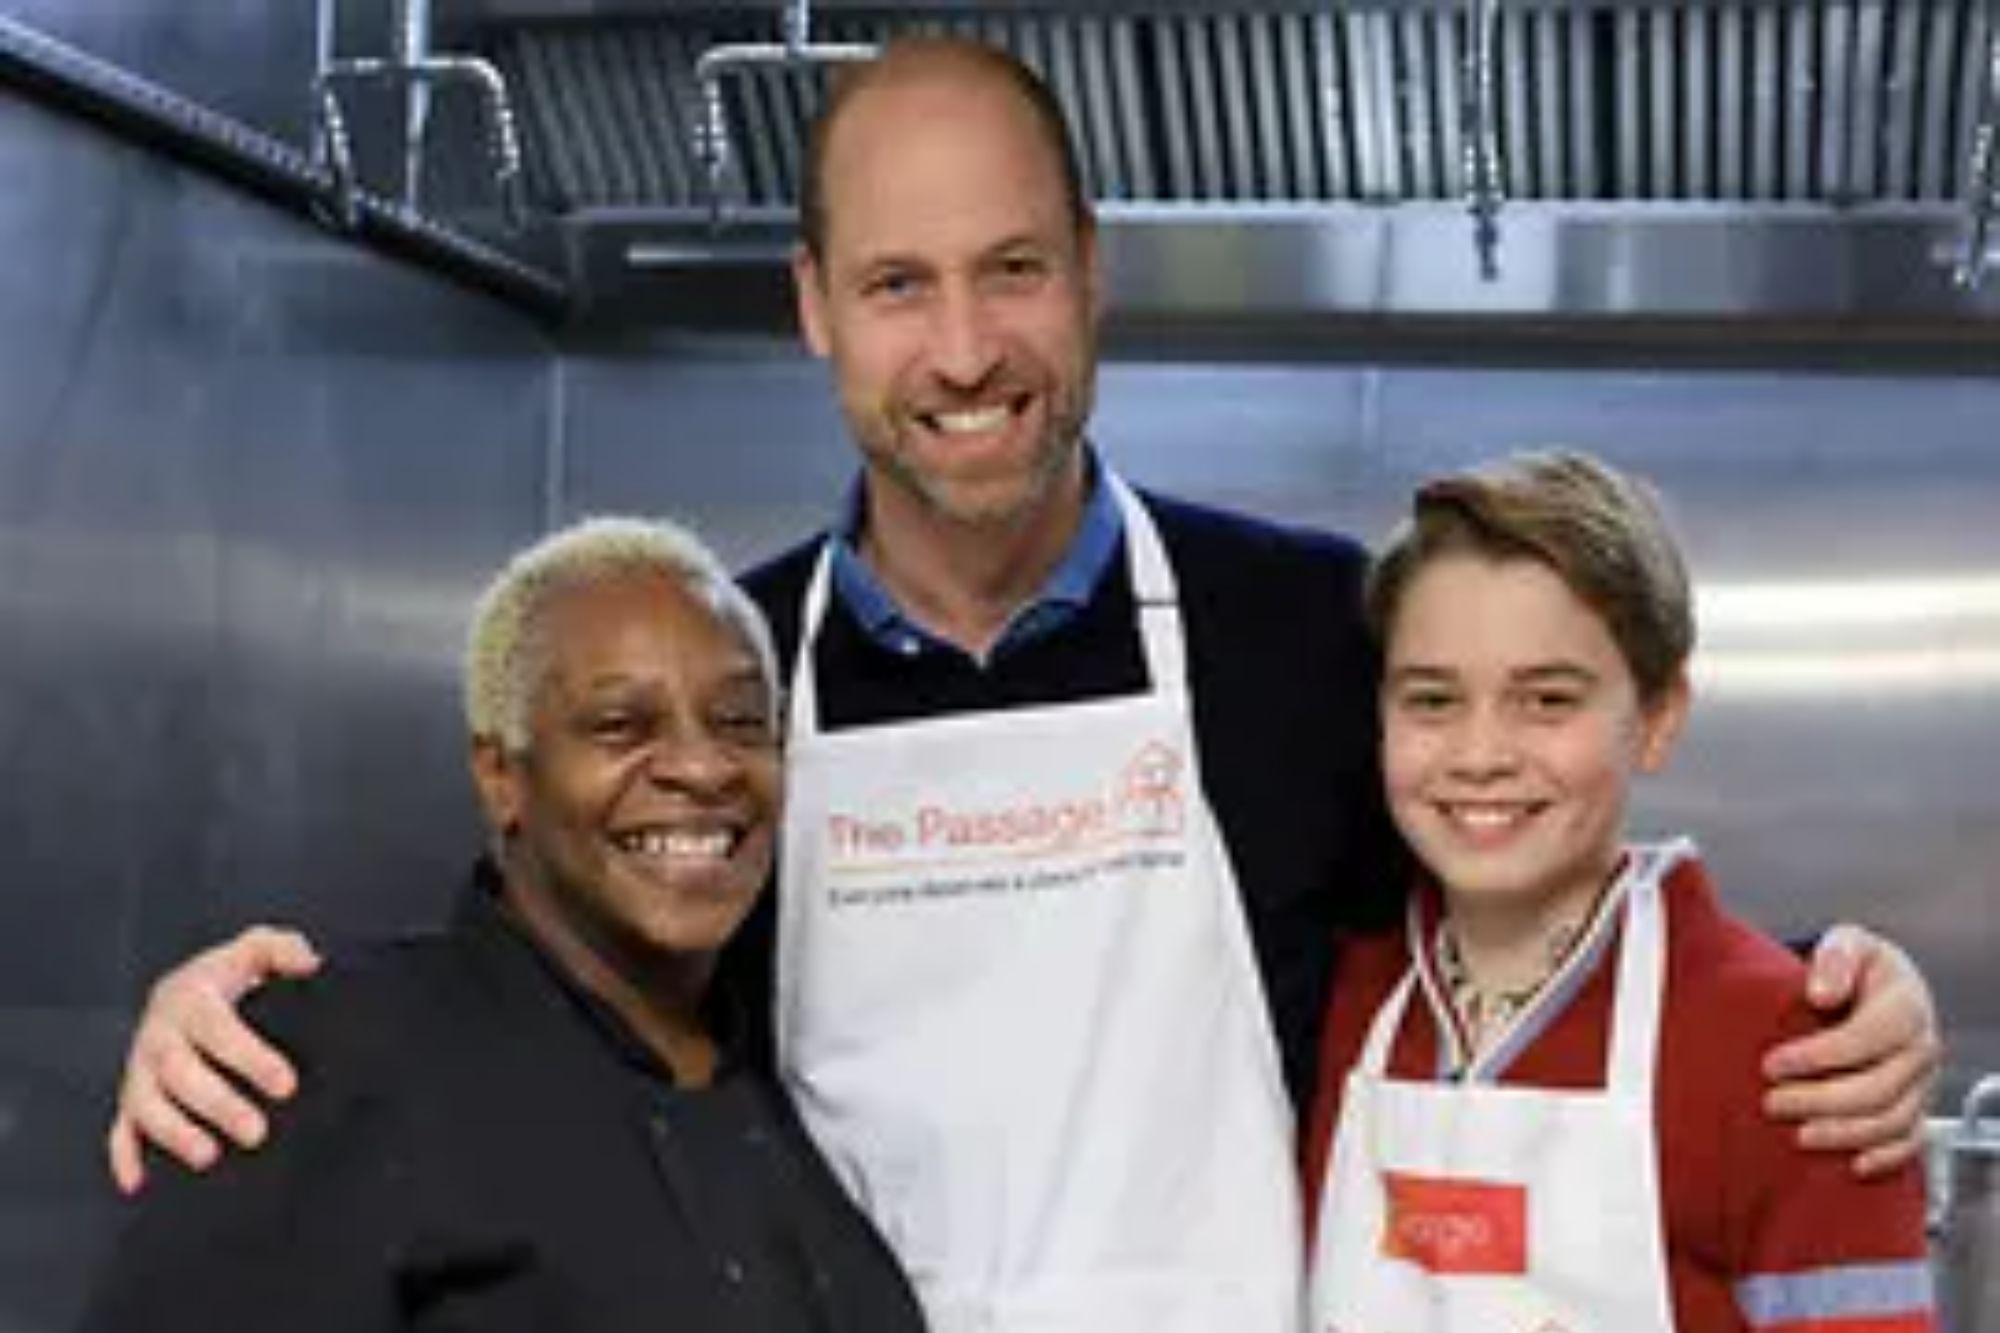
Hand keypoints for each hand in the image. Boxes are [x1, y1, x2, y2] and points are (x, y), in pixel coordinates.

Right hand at [106, 926, 321, 1194]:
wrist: (187, 988)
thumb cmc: (228, 975)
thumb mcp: (256, 950)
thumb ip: (283, 950)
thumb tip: (309, 964)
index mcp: (190, 997)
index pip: (217, 1028)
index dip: (250, 1057)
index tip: (286, 1084)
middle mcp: (159, 1033)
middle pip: (179, 1071)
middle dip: (217, 1104)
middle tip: (256, 1132)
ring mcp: (140, 1068)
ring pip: (144, 1103)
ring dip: (173, 1133)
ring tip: (208, 1156)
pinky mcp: (132, 1096)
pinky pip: (119, 1128)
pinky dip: (125, 1156)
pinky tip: (138, 1183)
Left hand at [1762, 923, 1940, 1177]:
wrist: (1880, 986)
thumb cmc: (1858, 968)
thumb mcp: (1846, 943)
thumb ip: (1834, 959)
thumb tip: (1820, 992)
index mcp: (1906, 1007)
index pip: (1864, 1039)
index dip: (1816, 1057)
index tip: (1771, 1065)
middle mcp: (1921, 1048)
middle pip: (1877, 1089)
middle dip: (1820, 1101)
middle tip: (1772, 1103)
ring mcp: (1922, 1082)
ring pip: (1892, 1121)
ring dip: (1844, 1134)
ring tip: (1799, 1135)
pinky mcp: (1917, 1106)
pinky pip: (1910, 1141)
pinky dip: (1885, 1157)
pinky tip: (1854, 1164)